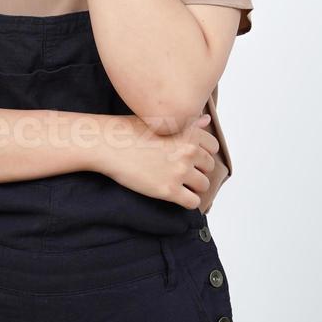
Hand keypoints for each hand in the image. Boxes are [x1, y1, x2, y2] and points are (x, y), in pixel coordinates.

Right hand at [95, 113, 218, 210]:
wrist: (108, 145)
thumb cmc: (128, 130)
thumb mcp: (159, 120)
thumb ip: (187, 123)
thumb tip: (205, 119)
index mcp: (187, 132)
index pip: (213, 146)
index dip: (203, 152)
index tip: (193, 156)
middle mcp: (188, 151)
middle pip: (209, 166)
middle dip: (198, 169)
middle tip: (182, 171)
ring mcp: (180, 171)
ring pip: (204, 185)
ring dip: (194, 186)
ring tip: (179, 184)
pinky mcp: (169, 190)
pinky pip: (193, 202)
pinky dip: (188, 201)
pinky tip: (176, 195)